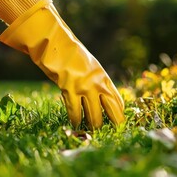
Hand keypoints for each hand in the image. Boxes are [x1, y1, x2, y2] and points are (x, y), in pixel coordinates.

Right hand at [0, 0, 124, 127]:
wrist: (56, 44)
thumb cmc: (72, 55)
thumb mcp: (90, 67)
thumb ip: (97, 81)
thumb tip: (102, 97)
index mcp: (103, 76)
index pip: (117, 98)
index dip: (120, 112)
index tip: (120, 121)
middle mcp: (97, 83)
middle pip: (111, 109)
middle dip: (114, 122)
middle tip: (115, 131)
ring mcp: (83, 87)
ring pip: (94, 114)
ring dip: (94, 125)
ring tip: (94, 131)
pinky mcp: (69, 90)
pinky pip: (75, 111)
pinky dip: (75, 119)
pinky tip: (76, 125)